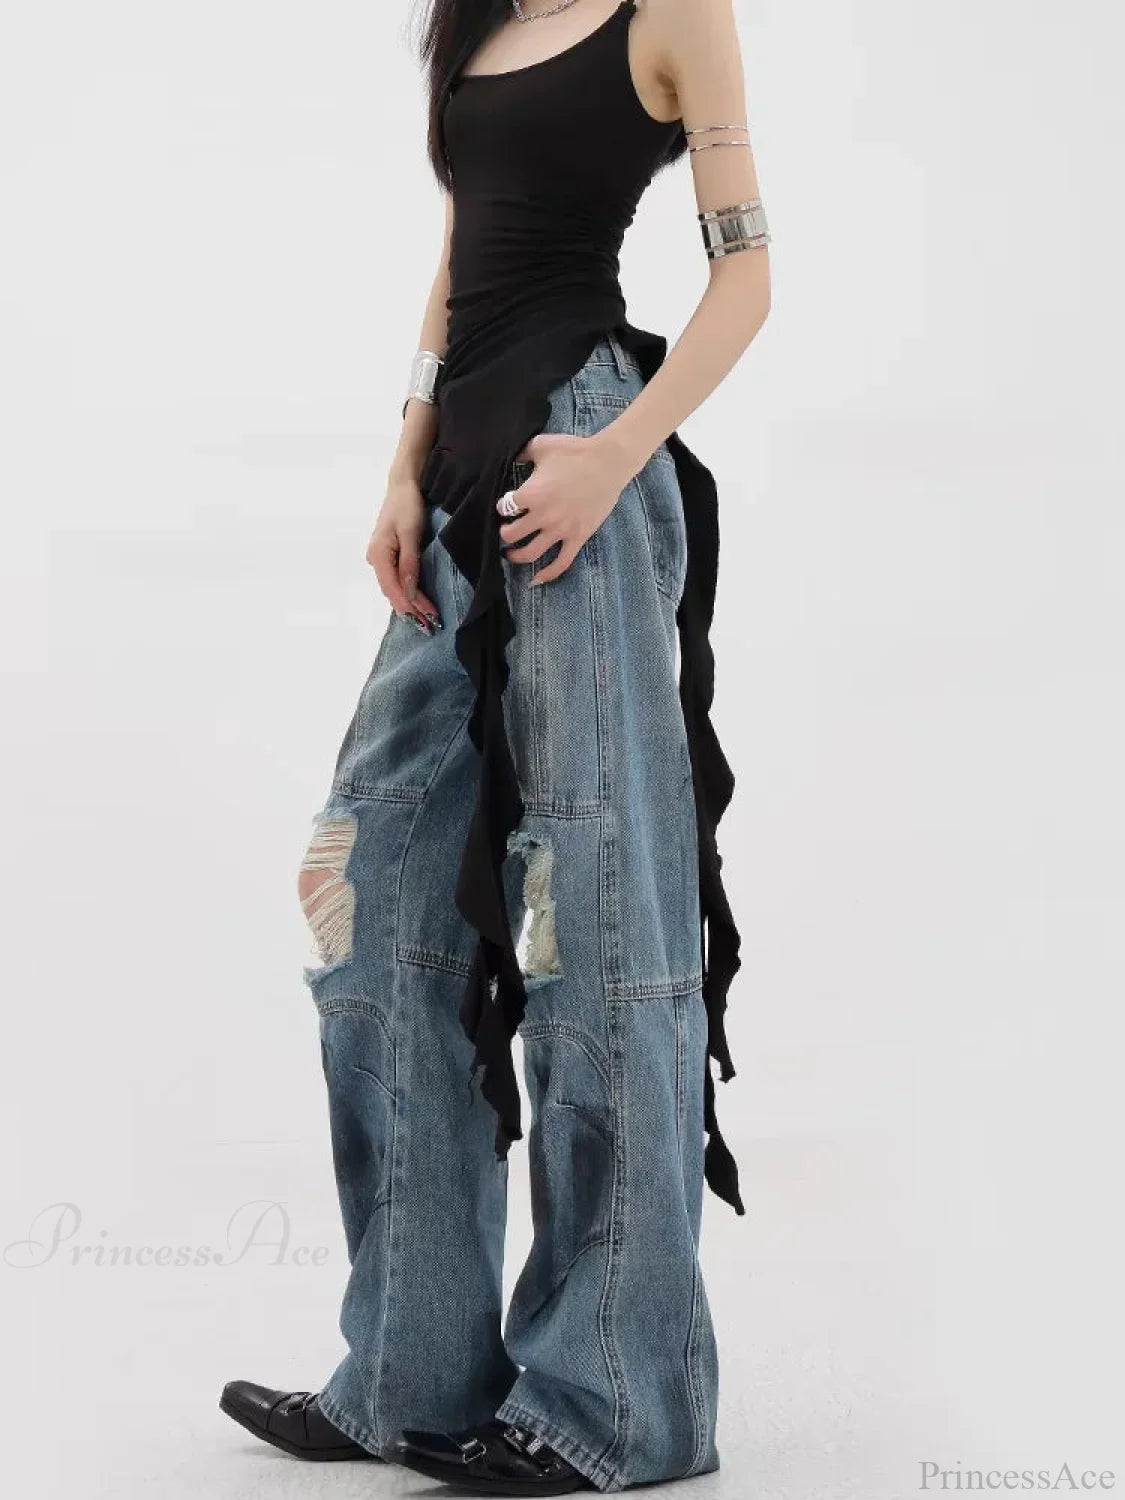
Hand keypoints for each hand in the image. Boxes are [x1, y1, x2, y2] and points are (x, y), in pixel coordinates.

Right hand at [366, 476, 439, 629]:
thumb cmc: (407, 505)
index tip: (430, 617)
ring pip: (393, 588)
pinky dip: (406, 592)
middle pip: (393, 591)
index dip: (412, 605)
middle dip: (411, 609)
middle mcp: (375, 559)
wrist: (402, 485)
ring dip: (409, 604)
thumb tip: (410, 592)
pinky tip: (415, 602)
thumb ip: (409, 564)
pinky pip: (395, 580)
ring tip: (425, 619)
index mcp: (378, 555)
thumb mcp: (411, 533)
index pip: (394, 588)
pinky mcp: (386, 556)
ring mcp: (379, 558)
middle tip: (430, 626)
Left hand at [497, 431, 633, 584]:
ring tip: (511, 554)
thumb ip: (522, 453)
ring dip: (516, 556)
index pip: (505, 507)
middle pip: (511, 534)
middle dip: (504, 534)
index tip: (505, 505)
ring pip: (530, 553)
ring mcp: (560, 530)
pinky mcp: (577, 537)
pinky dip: (547, 574)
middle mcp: (542, 516)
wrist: (608, 462)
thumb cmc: (575, 451)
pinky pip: (561, 563)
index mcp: (531, 494)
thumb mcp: (541, 445)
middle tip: (505, 531)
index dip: (502, 506)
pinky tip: (536, 579)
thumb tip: (512, 457)